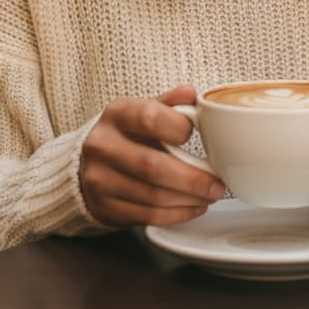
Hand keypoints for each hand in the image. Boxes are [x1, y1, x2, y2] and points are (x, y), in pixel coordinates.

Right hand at [79, 85, 224, 226]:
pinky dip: (176, 214)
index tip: (196, 136)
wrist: (91, 164)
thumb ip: (168, 103)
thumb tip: (191, 93)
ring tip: (209, 196)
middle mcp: (102, 145)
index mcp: (116, 114)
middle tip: (217, 184)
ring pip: (152, 195)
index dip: (179, 128)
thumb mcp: (143, 110)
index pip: (150, 118)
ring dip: (188, 199)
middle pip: (152, 166)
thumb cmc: (127, 134)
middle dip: (192, 179)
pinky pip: (147, 215)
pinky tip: (193, 208)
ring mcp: (99, 179)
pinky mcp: (105, 207)